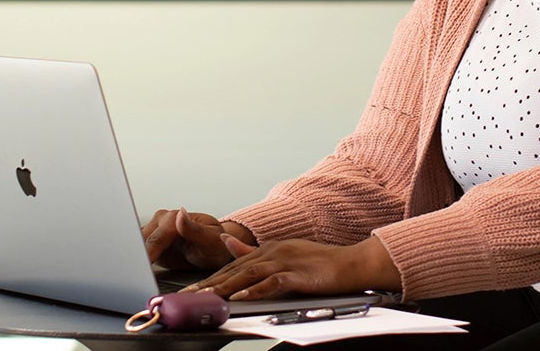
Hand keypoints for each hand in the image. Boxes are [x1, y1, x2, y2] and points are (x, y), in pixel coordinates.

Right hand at [142, 208, 256, 270]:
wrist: (215, 249)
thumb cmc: (216, 244)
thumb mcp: (211, 240)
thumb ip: (195, 229)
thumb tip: (180, 214)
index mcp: (174, 218)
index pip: (155, 239)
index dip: (147, 255)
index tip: (141, 268)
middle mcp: (161, 220)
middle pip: (142, 242)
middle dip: (138, 258)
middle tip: (136, 276)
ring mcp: (154, 230)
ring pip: (136, 245)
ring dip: (135, 259)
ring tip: (135, 275)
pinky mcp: (150, 242)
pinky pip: (138, 251)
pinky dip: (137, 260)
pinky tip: (137, 272)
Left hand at [185, 234, 400, 300]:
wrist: (352, 263)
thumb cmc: (321, 263)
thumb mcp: (284, 254)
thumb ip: (254, 251)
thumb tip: (227, 243)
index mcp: (268, 249)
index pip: (232, 265)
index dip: (209, 278)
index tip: (190, 289)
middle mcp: (272, 252)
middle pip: (233, 269)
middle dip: (208, 283)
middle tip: (187, 296)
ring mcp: (284, 261)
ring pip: (247, 274)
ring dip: (224, 286)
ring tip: (205, 297)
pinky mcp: (296, 274)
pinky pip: (271, 283)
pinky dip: (254, 290)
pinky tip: (240, 297)